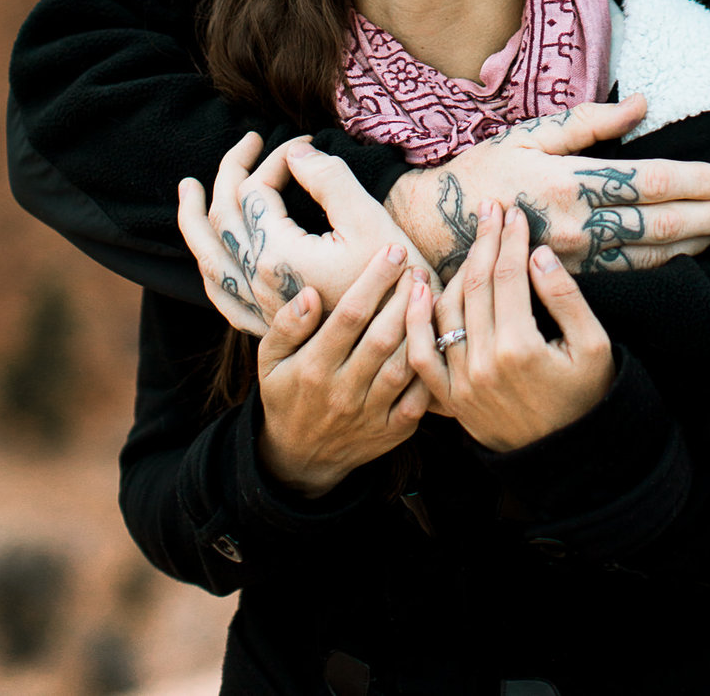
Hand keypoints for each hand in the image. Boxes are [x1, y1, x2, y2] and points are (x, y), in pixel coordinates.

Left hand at [176, 135, 429, 335]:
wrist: (418, 342)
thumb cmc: (402, 280)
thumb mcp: (370, 219)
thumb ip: (327, 179)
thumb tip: (293, 154)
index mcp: (278, 256)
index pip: (256, 191)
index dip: (276, 158)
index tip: (306, 144)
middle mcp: (260, 283)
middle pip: (225, 216)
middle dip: (233, 170)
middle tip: (248, 141)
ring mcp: (262, 309)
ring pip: (212, 257)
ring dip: (197, 219)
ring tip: (187, 190)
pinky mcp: (273, 326)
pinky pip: (226, 299)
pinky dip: (211, 271)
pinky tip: (208, 257)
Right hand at [253, 243, 429, 495]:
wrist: (303, 457)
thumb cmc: (286, 395)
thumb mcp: (269, 359)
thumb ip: (287, 325)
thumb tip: (311, 292)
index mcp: (314, 367)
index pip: (349, 316)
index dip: (374, 281)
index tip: (392, 251)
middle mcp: (344, 390)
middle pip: (383, 336)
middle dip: (404, 297)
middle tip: (418, 267)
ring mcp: (372, 413)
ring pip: (406, 365)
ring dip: (422, 326)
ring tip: (430, 293)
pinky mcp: (394, 431)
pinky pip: (421, 399)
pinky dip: (433, 369)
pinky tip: (440, 339)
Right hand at [385, 97, 709, 278]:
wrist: (433, 225)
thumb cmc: (481, 172)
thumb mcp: (528, 135)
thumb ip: (588, 123)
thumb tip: (641, 105)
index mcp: (569, 182)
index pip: (649, 181)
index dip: (695, 181)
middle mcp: (576, 224)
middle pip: (660, 223)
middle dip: (708, 216)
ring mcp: (573, 259)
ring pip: (652, 257)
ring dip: (696, 245)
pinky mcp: (567, 281)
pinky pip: (628, 278)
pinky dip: (665, 268)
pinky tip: (686, 260)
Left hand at [406, 198, 611, 452]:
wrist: (571, 459)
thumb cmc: (589, 398)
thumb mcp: (595, 348)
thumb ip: (566, 300)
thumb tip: (538, 255)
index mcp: (521, 348)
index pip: (508, 277)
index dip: (510, 241)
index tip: (514, 214)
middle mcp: (484, 363)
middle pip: (476, 285)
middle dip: (485, 243)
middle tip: (490, 210)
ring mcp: (462, 381)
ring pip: (446, 310)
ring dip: (454, 270)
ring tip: (471, 243)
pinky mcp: (449, 398)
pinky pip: (422, 354)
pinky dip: (415, 320)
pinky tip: (416, 287)